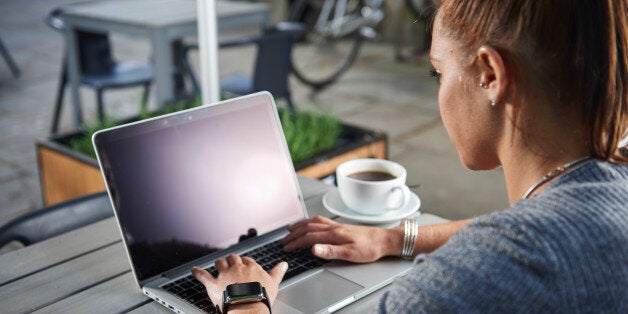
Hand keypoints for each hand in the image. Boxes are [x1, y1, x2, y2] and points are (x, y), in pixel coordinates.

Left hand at [192, 254, 287, 312]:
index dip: (244, 263)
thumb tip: (284, 264)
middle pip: (232, 258)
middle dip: (231, 260)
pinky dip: (197, 272)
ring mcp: (224, 275)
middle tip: (231, 264)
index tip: (244, 266)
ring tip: (219, 265)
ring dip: (219, 264)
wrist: (249, 310)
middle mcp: (237, 268)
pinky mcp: (213, 284)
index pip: (247, 260)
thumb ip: (277, 272)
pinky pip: (203, 275)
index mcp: (251, 267)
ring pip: (220, 262)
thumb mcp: (273, 284)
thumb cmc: (261, 299)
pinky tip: (194, 270)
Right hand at [281, 216, 401, 262]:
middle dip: (294, 234)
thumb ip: (330, 251)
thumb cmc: (370, 248)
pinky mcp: (341, 226)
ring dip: (300, 225)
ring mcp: (337, 225)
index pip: (309, 237)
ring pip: (313, 222)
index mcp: (334, 234)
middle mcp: (333, 227)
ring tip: (291, 229)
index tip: (286, 248)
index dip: (296, 243)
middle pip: (308, 228)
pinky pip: (321, 220)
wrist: (384, 240)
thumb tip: (313, 248)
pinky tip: (311, 223)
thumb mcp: (350, 254)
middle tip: (283, 240)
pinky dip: (311, 221)